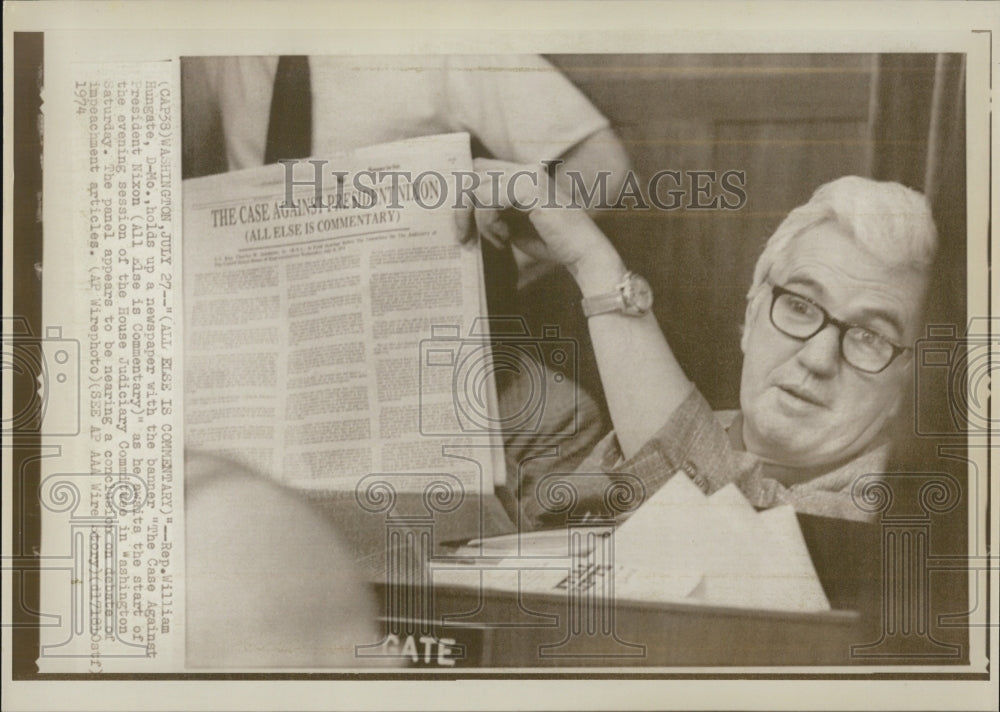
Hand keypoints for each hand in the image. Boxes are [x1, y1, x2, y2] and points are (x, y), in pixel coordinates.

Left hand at [470, 159, 625, 292]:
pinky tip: (504, 238)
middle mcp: (524, 169)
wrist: (583, 252)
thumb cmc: (550, 242)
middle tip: (463, 236)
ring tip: (494, 240)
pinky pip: (489, 200)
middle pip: (472, 173)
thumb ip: (491, 211)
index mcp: (521, 174)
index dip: (462, 191)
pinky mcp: (531, 188)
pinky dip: (490, 223)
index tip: (458, 221)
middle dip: (460, 207)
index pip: (478, 168)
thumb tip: (460, 210)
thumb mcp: (512, 224)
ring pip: (476, 187)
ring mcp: (528, 176)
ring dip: (477, 220)